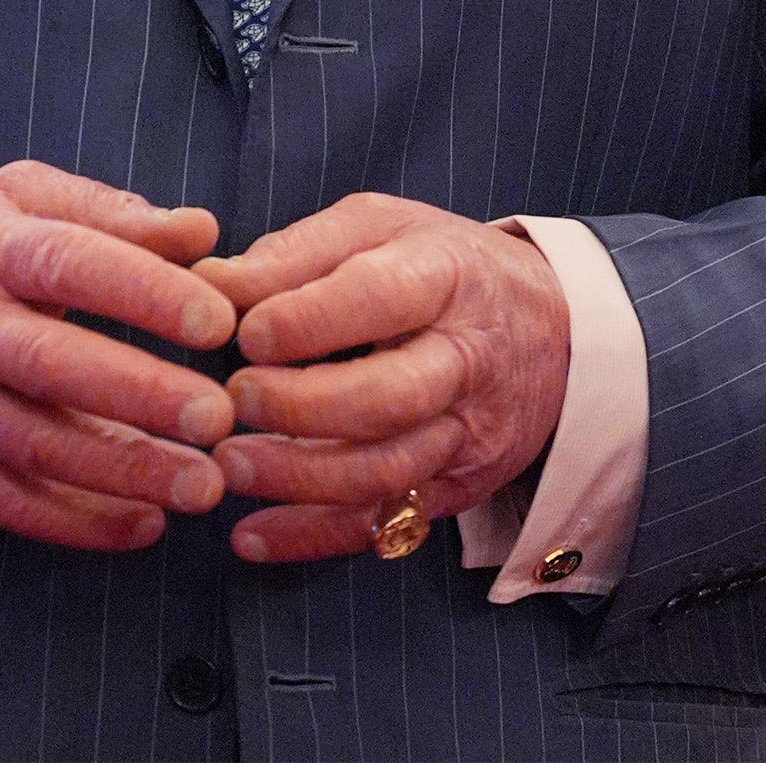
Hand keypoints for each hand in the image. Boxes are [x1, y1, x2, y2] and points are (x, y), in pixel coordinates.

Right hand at [0, 160, 237, 552]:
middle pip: (54, 363)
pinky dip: (76, 523)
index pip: (70, 262)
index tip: (217, 319)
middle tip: (218, 415)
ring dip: (123, 471)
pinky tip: (144, 527)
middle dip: (139, 392)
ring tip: (202, 486)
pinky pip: (8, 503)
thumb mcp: (15, 201)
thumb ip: (110, 212)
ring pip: (37, 445)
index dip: (144, 289)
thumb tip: (202, 230)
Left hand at [193, 193, 570, 563]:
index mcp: (444, 276)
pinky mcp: (458, 488)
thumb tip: (210, 281)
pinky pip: (385, 524)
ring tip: (228, 466)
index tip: (246, 332)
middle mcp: (464, 359)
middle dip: (301, 406)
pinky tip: (252, 537)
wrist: (555, 330)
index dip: (307, 319)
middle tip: (235, 400)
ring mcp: (466, 432)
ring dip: (299, 478)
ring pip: (386, 472)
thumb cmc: (442, 267)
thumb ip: (296, 252)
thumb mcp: (381, 227)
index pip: (379, 297)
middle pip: (388, 396)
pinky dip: (313, 538)